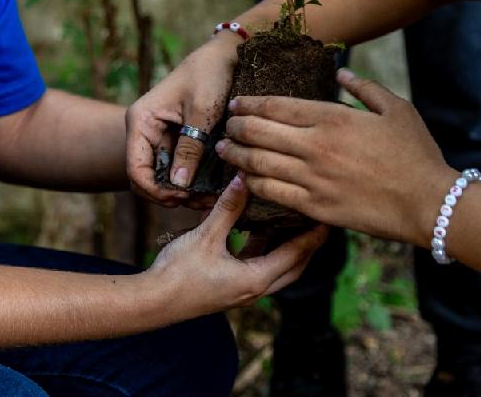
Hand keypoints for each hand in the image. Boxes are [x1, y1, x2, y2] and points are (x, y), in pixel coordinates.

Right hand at [125, 34, 239, 207]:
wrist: (225, 55)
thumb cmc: (210, 75)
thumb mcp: (202, 112)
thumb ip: (190, 148)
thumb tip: (178, 186)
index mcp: (141, 121)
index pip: (135, 168)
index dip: (154, 190)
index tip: (181, 198)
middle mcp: (145, 130)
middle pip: (147, 177)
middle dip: (169, 195)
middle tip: (201, 203)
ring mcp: (160, 136)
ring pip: (163, 176)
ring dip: (182, 191)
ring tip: (210, 199)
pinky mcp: (177, 139)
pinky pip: (178, 166)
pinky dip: (191, 180)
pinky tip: (211, 187)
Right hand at [147, 173, 328, 317]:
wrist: (152, 302)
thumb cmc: (178, 272)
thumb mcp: (205, 236)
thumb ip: (228, 208)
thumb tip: (245, 179)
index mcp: (255, 278)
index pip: (296, 254)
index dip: (314, 234)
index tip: (328, 215)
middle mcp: (254, 288)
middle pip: (295, 266)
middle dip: (309, 244)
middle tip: (319, 218)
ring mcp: (243, 290)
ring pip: (278, 268)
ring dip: (288, 246)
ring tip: (296, 219)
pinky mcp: (231, 287)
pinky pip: (259, 266)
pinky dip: (267, 249)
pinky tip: (262, 229)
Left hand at [215, 69, 458, 244]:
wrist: (429, 203)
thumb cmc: (416, 154)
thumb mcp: (396, 109)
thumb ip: (364, 88)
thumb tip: (341, 71)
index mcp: (333, 118)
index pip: (277, 107)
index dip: (251, 104)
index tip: (237, 103)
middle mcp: (316, 147)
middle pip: (260, 132)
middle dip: (237, 127)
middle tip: (227, 125)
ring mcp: (313, 179)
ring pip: (259, 164)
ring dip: (237, 155)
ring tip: (225, 150)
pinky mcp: (315, 207)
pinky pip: (273, 195)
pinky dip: (253, 185)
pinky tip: (244, 180)